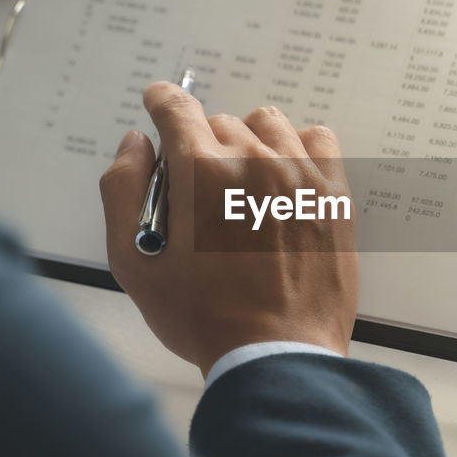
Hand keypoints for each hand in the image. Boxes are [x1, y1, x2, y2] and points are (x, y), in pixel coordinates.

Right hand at [99, 82, 358, 376]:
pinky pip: (318, 140)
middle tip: (200, 195)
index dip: (163, 102)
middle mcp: (253, 162)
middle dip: (202, 147)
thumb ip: (123, 190)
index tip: (160, 103)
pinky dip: (299, 148)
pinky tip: (287, 177)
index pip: (177, 108)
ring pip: (267, 125)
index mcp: (201, 171)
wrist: (277, 354)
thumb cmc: (206, 318)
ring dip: (250, 143)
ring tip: (244, 185)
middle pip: (219, 124)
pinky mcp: (333, 194)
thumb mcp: (135, 262)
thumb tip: (135, 144)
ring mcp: (300, 175)